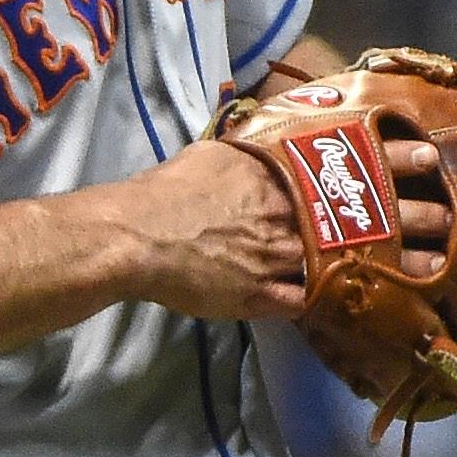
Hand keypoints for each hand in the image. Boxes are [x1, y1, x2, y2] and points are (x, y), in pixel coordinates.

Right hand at [112, 138, 451, 319]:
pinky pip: (306, 302)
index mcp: (281, 176)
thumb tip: (267, 121)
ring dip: (393, 266)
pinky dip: (334, 305)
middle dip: (412, 216)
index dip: (393, 157)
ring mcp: (280, 259)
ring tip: (432, 267)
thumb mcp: (219, 152)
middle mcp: (291, 217)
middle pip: (363, 216)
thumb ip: (252, 144)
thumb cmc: (173, 188)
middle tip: (449, 215)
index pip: (350, 163)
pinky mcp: (263, 297)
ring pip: (349, 264)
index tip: (428, 153)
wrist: (140, 236)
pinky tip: (368, 310)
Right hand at [113, 139, 304, 319]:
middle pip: (318, 229)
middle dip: (311, 233)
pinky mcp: (260, 297)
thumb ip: (242, 157)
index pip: (311, 193)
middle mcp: (280, 220)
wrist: (139, 236)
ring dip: (307, 266)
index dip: (308, 201)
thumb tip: (255, 155)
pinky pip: (299, 301)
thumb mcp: (208, 154)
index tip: (299, 207)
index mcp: (270, 182)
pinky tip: (287, 294)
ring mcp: (273, 260)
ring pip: (314, 264)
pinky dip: (298, 298)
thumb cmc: (165, 192)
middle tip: (297, 238)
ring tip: (295, 268)